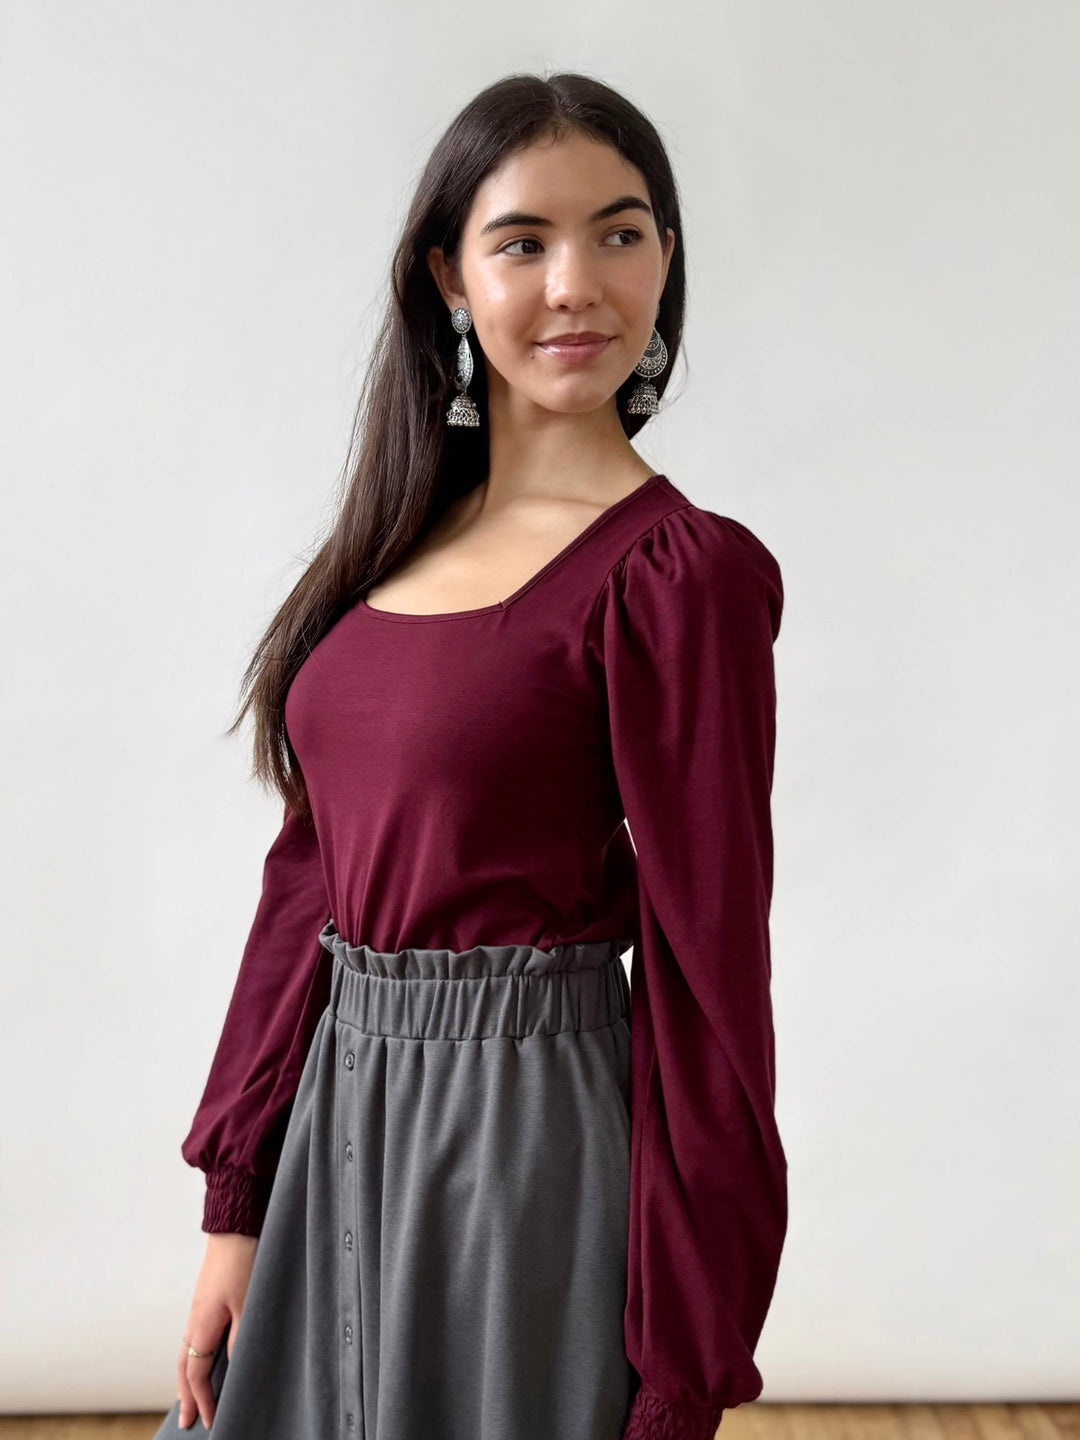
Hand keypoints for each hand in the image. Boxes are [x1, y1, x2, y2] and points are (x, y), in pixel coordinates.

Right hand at [176, 1232, 257, 1429]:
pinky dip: (196, 1355)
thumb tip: (233, 1366)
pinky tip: (206, 1357)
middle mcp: (195, 1317)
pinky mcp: (208, 1297)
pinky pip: (196, 1335)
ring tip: (192, 1396)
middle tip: (187, 1420)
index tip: (209, 1421)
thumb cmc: (244, 1259)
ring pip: (187, 1350)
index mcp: (202, 1323)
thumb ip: (240, 1336)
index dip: (202, 1399)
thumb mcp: (248, 1302)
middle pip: (184, 1365)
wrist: (235, 1223)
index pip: (196, 1373)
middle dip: (186, 1395)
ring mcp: (200, 1307)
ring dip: (189, 1376)